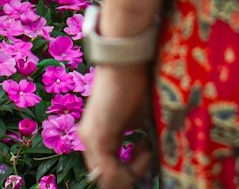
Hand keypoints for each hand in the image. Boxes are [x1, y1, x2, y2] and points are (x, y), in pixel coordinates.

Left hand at [78, 61, 155, 188]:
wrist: (126, 61)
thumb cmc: (136, 85)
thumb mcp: (139, 122)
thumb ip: (139, 143)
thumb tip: (150, 160)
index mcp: (98, 138)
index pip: (109, 173)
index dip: (132, 172)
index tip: (149, 154)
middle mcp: (88, 142)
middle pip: (108, 180)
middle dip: (132, 175)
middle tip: (149, 155)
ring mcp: (88, 140)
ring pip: (108, 180)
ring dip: (133, 172)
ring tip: (146, 149)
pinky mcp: (95, 138)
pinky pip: (110, 173)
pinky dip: (131, 169)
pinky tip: (144, 148)